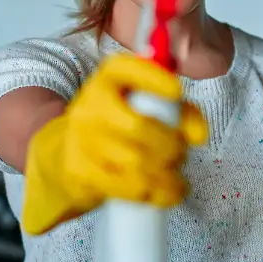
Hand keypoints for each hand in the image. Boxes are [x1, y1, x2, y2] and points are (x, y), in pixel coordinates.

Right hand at [21, 53, 207, 234]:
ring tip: (176, 179)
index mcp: (105, 81)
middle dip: (171, 145)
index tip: (176, 92)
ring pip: (135, 162)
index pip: (122, 68)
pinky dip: (156, 193)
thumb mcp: (143, 108)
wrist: (62, 159)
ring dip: (167, 175)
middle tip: (181, 154)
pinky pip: (128, 187)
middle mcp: (89, 107)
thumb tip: (199, 135)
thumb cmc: (114, 129)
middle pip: (138, 127)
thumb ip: (179, 111)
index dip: (152, 78)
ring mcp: (82, 141)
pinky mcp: (81, 174)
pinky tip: (167, 193)